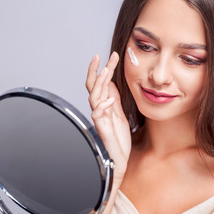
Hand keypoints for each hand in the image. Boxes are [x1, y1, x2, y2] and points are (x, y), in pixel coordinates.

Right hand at [86, 52, 130, 181]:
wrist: (119, 158)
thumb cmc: (118, 138)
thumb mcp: (119, 113)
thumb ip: (113, 99)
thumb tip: (110, 82)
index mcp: (104, 104)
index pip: (100, 83)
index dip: (104, 68)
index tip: (111, 55)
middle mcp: (99, 109)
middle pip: (94, 86)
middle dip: (99, 70)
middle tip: (107, 56)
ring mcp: (99, 118)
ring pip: (94, 96)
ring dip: (100, 83)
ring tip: (106, 71)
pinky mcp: (102, 128)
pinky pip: (98, 114)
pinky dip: (103, 106)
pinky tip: (110, 99)